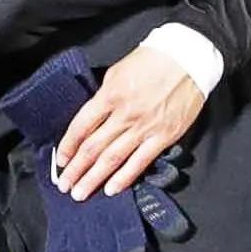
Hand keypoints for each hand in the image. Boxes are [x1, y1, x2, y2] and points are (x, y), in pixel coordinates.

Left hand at [51, 42, 207, 200]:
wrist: (190, 58)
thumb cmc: (155, 59)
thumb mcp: (118, 70)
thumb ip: (104, 95)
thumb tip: (92, 117)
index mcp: (110, 94)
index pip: (81, 126)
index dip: (68, 146)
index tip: (60, 160)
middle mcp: (125, 114)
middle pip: (93, 147)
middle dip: (76, 169)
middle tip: (64, 185)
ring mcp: (145, 127)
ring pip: (113, 158)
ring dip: (94, 178)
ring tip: (80, 193)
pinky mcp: (164, 137)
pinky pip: (140, 162)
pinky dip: (124, 177)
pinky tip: (111, 189)